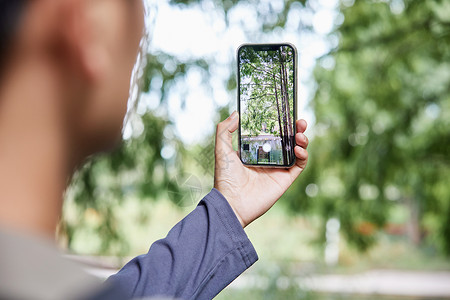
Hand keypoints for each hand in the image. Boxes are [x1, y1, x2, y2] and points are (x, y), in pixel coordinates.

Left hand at [214, 111, 308, 227]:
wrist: (232, 204)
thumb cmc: (225, 179)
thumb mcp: (221, 151)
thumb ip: (224, 131)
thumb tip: (236, 113)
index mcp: (255, 150)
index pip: (271, 132)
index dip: (279, 122)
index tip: (284, 112)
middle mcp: (268, 158)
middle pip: (287, 139)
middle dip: (295, 129)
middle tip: (299, 121)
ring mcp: (278, 168)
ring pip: (296, 150)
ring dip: (301, 139)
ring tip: (300, 133)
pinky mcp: (285, 179)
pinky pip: (299, 165)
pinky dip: (303, 155)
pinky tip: (298, 148)